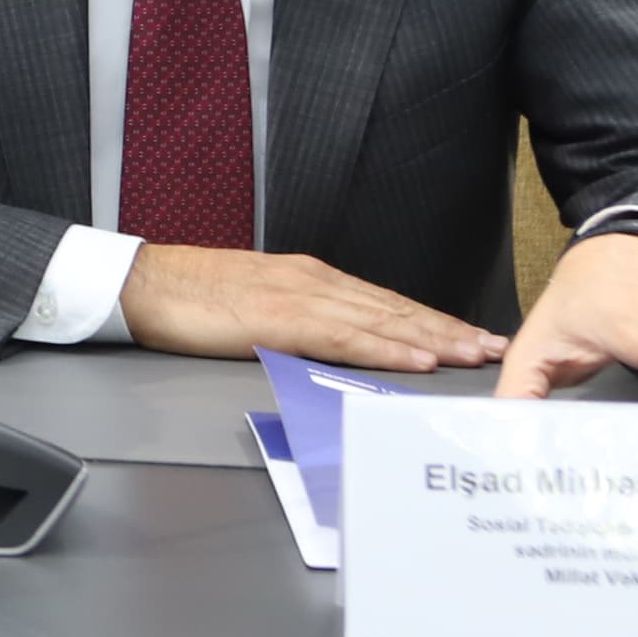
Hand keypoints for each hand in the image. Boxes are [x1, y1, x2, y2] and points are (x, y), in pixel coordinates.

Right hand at [118, 243, 510, 373]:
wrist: (143, 283)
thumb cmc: (189, 297)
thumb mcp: (252, 305)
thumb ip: (292, 320)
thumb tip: (325, 345)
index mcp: (307, 279)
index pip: (382, 302)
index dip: (429, 320)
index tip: (467, 334)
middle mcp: (314, 281)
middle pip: (395, 308)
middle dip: (448, 328)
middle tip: (494, 345)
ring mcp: (301, 296)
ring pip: (383, 319)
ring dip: (434, 338)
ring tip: (475, 353)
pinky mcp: (283, 317)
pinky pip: (348, 335)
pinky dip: (389, 346)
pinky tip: (419, 357)